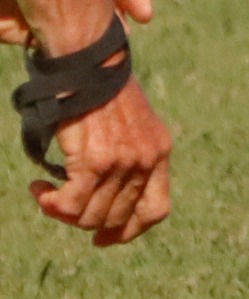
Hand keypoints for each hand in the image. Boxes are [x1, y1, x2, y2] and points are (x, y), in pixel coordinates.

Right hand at [31, 76, 170, 246]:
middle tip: (61, 206)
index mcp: (159, 151)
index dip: (129, 231)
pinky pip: (68, 206)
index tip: (103, 238)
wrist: (87, 61)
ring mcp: (122, 163)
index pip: (156, 210)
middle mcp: (146, 160)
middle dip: (85, 221)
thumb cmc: (100, 87)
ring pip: (89, 217)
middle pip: (116, 219)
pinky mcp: (94, 162)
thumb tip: (103, 199)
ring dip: (61, 212)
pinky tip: (38, 187)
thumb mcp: (129, 122)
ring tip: (46, 193)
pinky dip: (49, 203)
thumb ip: (127, 156)